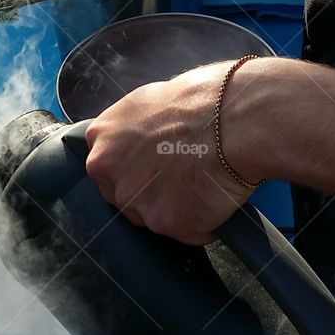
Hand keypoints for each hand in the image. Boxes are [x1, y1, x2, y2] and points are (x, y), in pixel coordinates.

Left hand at [85, 63, 262, 244]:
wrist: (233, 121)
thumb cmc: (202, 102)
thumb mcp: (149, 102)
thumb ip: (131, 131)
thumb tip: (140, 142)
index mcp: (101, 139)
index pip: (108, 169)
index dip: (136, 169)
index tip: (155, 165)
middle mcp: (110, 173)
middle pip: (126, 197)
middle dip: (151, 193)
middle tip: (183, 175)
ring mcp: (135, 201)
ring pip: (153, 218)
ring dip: (177, 209)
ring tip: (203, 181)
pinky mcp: (164, 223)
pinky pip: (186, 232)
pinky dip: (203, 222)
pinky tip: (215, 195)